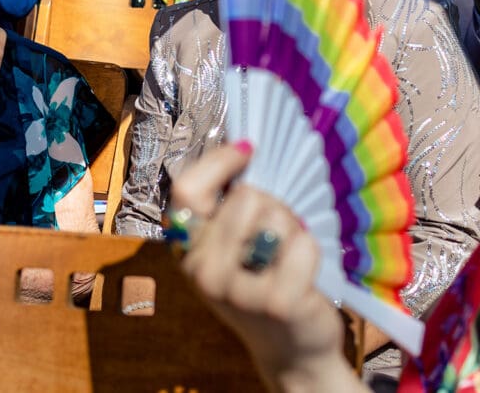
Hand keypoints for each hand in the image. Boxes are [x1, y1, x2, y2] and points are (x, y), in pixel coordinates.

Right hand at [173, 144, 362, 390]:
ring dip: (292, 229)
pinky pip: (303, 245)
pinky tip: (305, 277)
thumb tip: (245, 145)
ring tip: (288, 258)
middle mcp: (202, 271)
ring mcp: (237, 290)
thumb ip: (226, 209)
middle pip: (244, 196)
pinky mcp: (276, 303)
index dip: (219, 161)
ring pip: (276, 216)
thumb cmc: (263, 285)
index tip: (248, 150)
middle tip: (275, 235)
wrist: (292, 352)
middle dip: (271, 204)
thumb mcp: (230, 249)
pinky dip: (312, 252)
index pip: (186, 189)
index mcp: (188, 250)